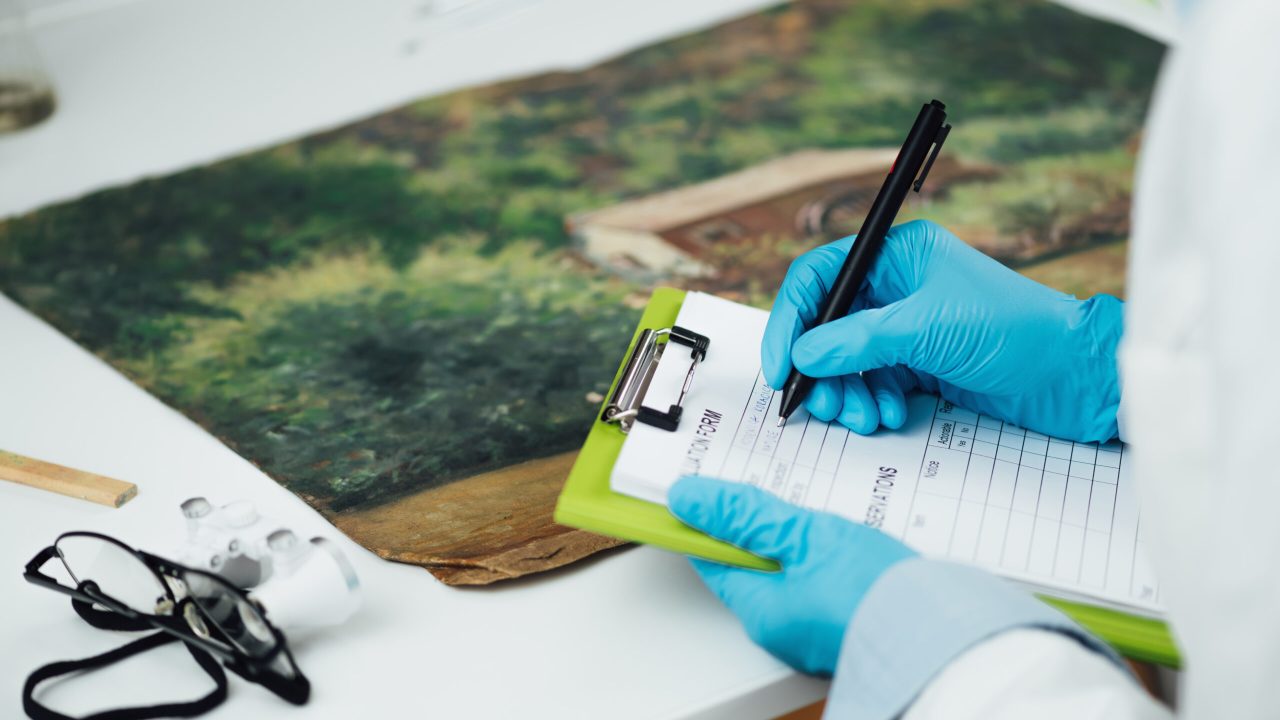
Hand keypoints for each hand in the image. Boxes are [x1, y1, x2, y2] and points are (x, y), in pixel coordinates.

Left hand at [668, 475, 915, 675]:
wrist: (949, 636)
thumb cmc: (878, 594)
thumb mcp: (804, 536)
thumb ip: (744, 515)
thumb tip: (689, 499)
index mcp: (760, 609)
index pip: (711, 556)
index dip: (707, 518)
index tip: (711, 489)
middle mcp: (782, 626)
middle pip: (750, 561)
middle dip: (759, 523)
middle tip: (776, 492)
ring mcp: (814, 626)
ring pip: (789, 568)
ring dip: (796, 536)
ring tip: (816, 514)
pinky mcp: (845, 619)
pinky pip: (820, 580)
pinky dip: (824, 554)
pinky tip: (842, 538)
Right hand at [762, 220, 1123, 442]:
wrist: (1075, 376)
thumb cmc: (1016, 331)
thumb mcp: (926, 330)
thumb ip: (856, 341)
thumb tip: (803, 353)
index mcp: (896, 255)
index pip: (819, 278)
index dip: (791, 321)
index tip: (780, 366)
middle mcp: (897, 286)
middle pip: (827, 325)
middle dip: (818, 368)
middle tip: (817, 404)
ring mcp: (907, 326)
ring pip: (847, 360)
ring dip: (844, 392)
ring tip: (858, 416)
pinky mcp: (921, 363)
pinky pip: (873, 382)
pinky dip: (871, 401)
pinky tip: (887, 415)